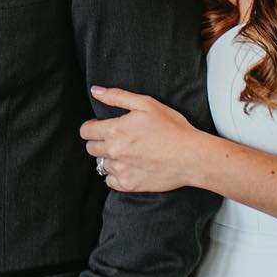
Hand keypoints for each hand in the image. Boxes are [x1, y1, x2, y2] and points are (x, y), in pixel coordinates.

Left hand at [80, 87, 203, 193]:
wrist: (190, 156)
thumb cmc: (172, 127)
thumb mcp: (146, 104)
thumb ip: (117, 96)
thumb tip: (95, 91)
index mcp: (114, 130)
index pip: (85, 131)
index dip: (91, 127)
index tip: (101, 126)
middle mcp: (113, 152)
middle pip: (91, 148)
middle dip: (99, 142)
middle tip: (117, 139)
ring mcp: (120, 170)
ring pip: (101, 164)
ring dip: (110, 158)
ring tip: (127, 153)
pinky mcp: (129, 185)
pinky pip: (111, 181)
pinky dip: (116, 175)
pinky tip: (130, 167)